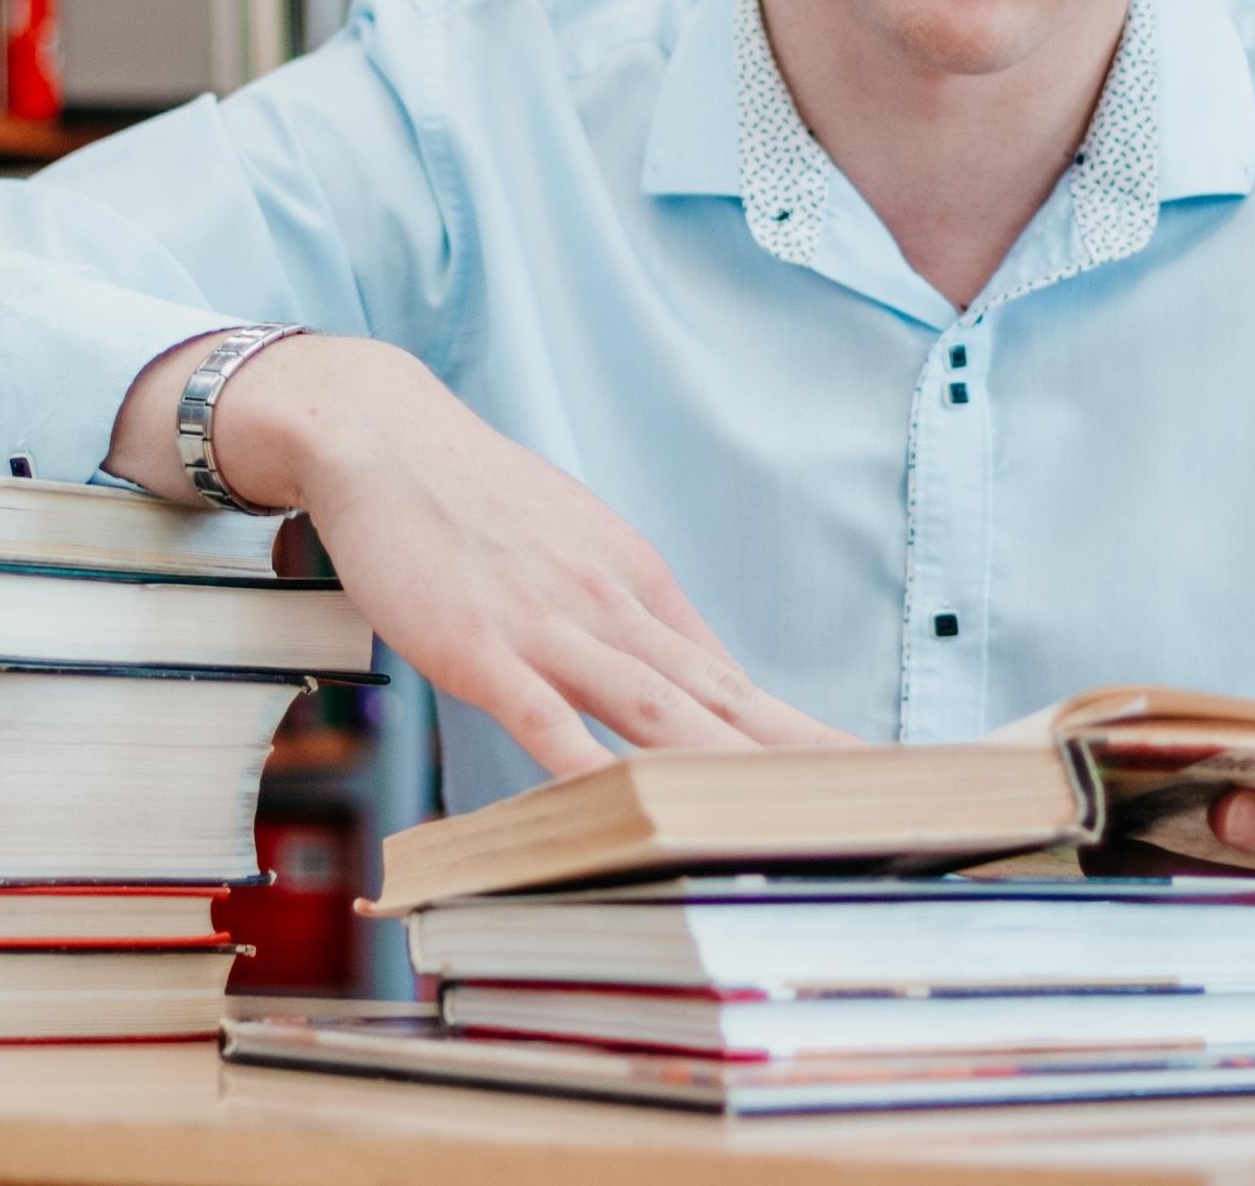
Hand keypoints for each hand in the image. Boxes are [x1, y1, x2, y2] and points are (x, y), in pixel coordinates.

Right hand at [112, 332, 848, 774]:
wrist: (382, 433)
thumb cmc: (472, 497)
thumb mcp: (574, 547)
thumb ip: (629, 618)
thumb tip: (693, 684)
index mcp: (639, 585)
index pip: (734, 682)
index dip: (802, 738)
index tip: (863, 781)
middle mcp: (611, 604)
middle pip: (719, 702)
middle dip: (798, 762)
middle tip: (872, 806)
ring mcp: (547, 627)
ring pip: (653, 712)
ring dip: (726, 773)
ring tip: (790, 821)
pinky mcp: (477, 646)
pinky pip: (542, 720)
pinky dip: (587, 771)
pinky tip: (627, 812)